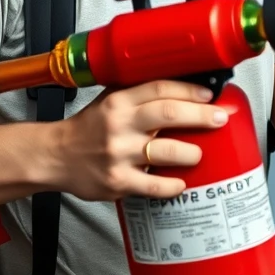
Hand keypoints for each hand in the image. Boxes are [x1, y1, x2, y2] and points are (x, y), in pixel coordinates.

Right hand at [58, 80, 230, 200]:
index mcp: (117, 101)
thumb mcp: (107, 101)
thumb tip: (180, 88)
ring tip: (198, 154)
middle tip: (219, 119)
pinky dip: (173, 186)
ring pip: (167, 152)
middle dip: (201, 116)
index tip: (209, 96)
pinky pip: (155, 186)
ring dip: (191, 153)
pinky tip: (181, 183)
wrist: (55, 156)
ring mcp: (119, 154)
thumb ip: (138, 94)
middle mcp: (118, 125)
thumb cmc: (86, 129)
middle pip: (169, 114)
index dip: (189, 90)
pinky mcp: (118, 181)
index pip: (159, 88)